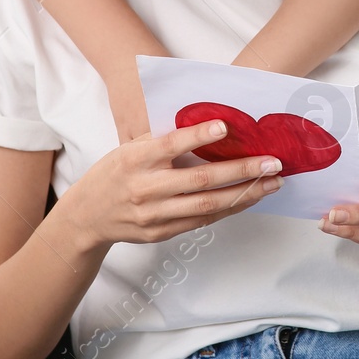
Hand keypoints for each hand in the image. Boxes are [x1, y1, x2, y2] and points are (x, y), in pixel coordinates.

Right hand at [60, 119, 284, 252]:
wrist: (86, 216)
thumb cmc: (114, 173)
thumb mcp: (129, 149)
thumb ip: (162, 140)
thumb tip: (209, 125)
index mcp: (134, 160)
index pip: (169, 145)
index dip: (198, 136)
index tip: (225, 125)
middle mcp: (144, 188)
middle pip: (200, 180)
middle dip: (241, 170)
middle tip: (272, 162)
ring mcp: (153, 214)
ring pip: (207, 204)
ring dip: (245, 193)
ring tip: (271, 183)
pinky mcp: (161, 233)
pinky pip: (202, 219)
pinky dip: (229, 208)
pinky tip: (249, 197)